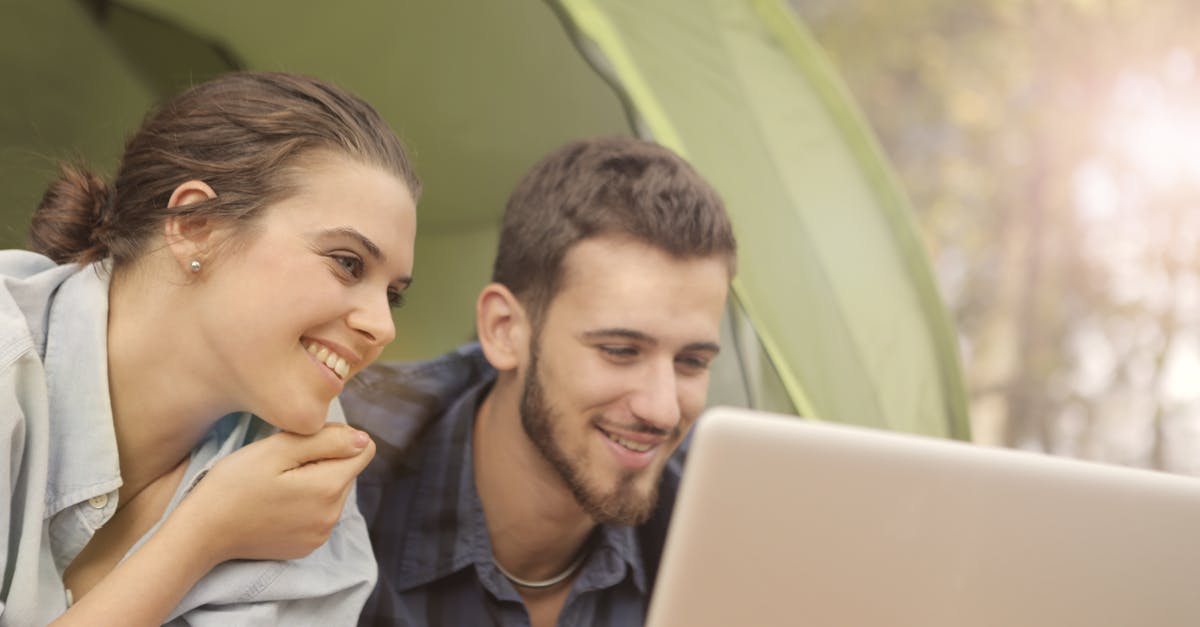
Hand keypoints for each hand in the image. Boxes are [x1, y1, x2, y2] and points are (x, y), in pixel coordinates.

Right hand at [170, 422, 375, 564]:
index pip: (363, 450)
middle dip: (324, 460)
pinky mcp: (307, 546)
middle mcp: (332, 516)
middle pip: (347, 471)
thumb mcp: (276, 450)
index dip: (335, 438)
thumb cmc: (233, 485)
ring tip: (277, 483)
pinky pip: (320, 514)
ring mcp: (320, 535)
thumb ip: (325, 440)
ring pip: (334, 492)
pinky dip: (305, 503)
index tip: (303, 443)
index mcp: (329, 488)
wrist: (202, 532)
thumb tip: (364, 439)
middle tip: (283, 463)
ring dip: (315, 481)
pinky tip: (276, 503)